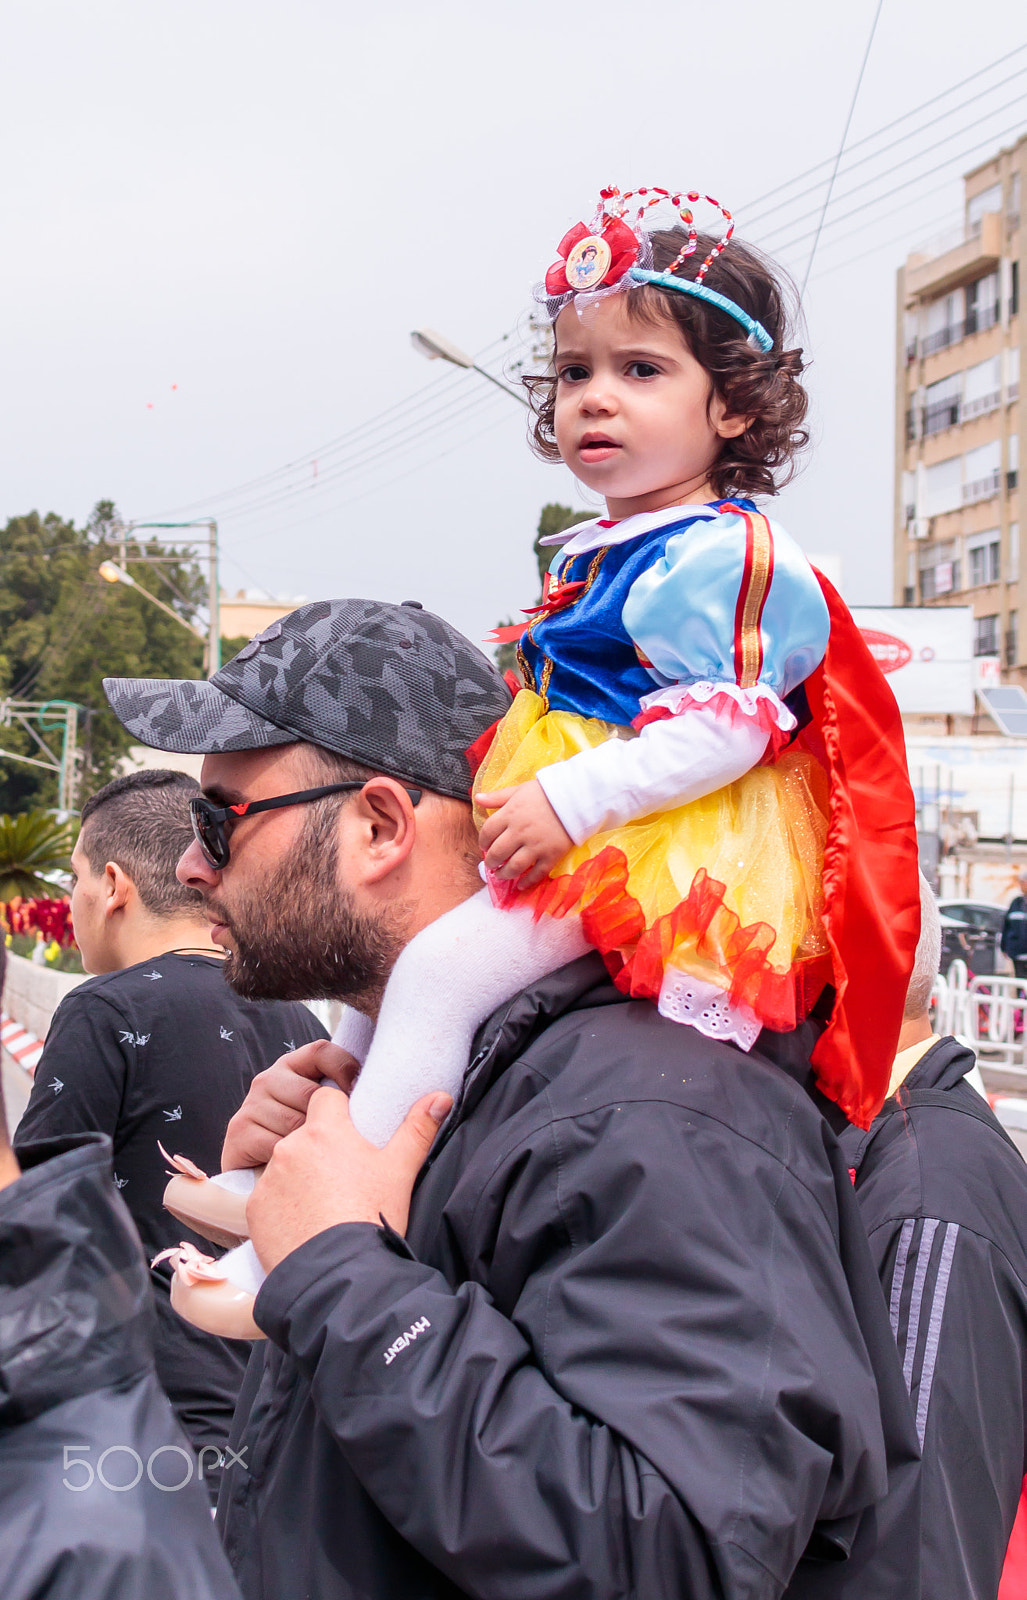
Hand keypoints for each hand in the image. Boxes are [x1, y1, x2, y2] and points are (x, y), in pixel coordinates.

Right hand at [221, 1039, 359, 1168]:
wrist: (255, 1171)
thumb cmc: (300, 1138)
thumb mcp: (321, 1109)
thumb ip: (341, 1094)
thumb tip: (384, 1093)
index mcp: (292, 1065)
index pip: (323, 1051)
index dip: (346, 1069)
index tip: (361, 1094)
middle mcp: (268, 1078)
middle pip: (313, 1094)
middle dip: (328, 1121)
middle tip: (336, 1141)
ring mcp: (251, 1103)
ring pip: (297, 1123)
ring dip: (310, 1145)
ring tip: (314, 1156)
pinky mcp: (239, 1129)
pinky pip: (278, 1144)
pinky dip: (291, 1160)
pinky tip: (294, 1165)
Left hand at [246, 1085, 452, 1270]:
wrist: (338, 1274)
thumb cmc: (371, 1217)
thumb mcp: (401, 1170)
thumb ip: (419, 1128)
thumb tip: (441, 1097)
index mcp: (325, 1130)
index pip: (325, 1098)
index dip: (338, 1111)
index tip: (349, 1132)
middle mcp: (290, 1147)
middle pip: (304, 1134)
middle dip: (319, 1149)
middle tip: (342, 1178)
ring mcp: (269, 1178)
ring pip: (285, 1166)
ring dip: (299, 1178)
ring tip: (324, 1206)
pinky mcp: (255, 1208)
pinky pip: (268, 1199)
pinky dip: (282, 1207)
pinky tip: (303, 1224)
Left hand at [477, 779, 573, 886]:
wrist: (576, 797)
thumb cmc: (546, 792)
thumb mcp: (519, 790)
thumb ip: (497, 797)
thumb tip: (477, 799)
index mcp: (510, 814)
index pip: (488, 832)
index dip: (483, 842)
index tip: (484, 845)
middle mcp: (520, 832)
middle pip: (497, 853)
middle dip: (491, 862)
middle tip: (491, 864)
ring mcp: (536, 845)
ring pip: (514, 867)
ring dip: (504, 874)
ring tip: (501, 875)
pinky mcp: (551, 855)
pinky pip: (536, 874)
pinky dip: (527, 882)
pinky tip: (521, 884)